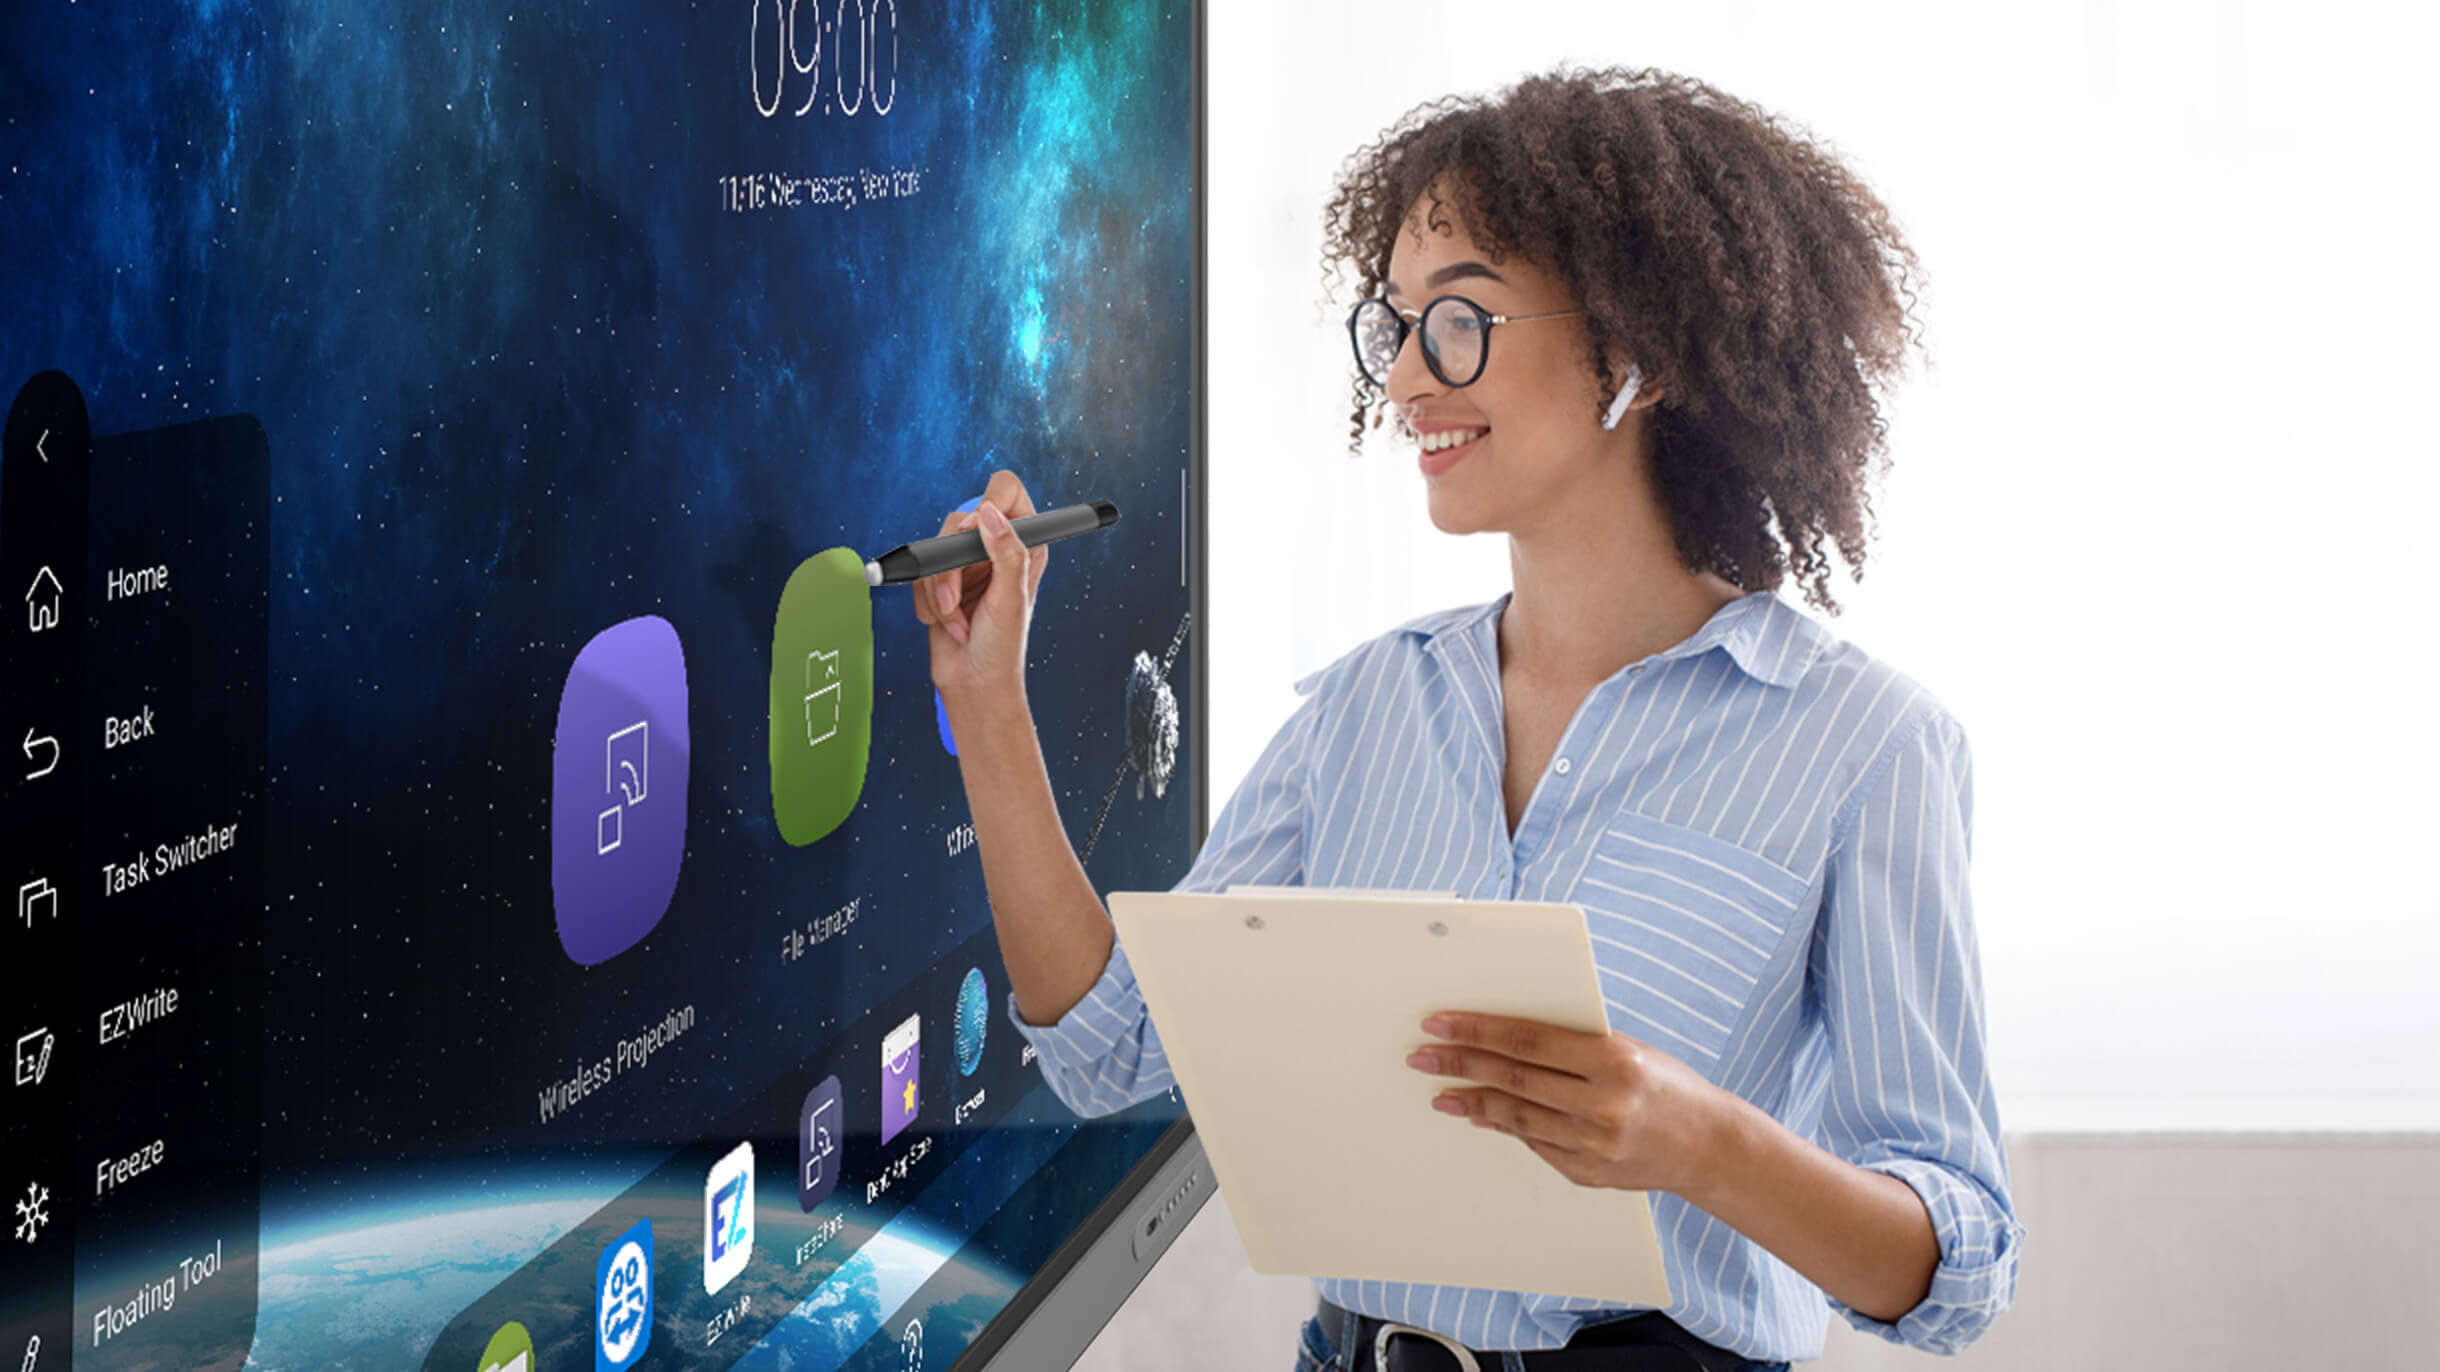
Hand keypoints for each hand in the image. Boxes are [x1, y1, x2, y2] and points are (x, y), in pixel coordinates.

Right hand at [914, 469, 1050, 700]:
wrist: (973, 682)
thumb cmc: (1003, 647)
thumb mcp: (1012, 598)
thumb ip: (1007, 552)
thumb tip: (990, 514)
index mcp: (1025, 543)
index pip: (1006, 490)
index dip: (986, 504)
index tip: (973, 532)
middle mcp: (995, 548)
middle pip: (957, 521)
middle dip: (951, 570)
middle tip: (958, 600)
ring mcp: (966, 564)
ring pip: (934, 552)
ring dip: (940, 594)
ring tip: (959, 622)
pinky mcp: (941, 581)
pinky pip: (919, 575)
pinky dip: (928, 604)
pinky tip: (949, 624)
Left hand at [1407, 1011, 1738, 1199]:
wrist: (1710, 1145)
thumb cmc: (1666, 1084)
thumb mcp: (1626, 1049)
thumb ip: (1570, 1047)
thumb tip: (1502, 1042)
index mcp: (1613, 1060)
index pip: (1527, 1040)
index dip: (1478, 1030)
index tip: (1440, 1023)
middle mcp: (1602, 1104)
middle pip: (1513, 1079)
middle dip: (1461, 1064)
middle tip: (1422, 1055)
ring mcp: (1594, 1144)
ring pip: (1516, 1117)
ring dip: (1472, 1102)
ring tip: (1441, 1090)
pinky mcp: (1588, 1173)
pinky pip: (1534, 1144)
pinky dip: (1505, 1128)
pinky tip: (1481, 1116)